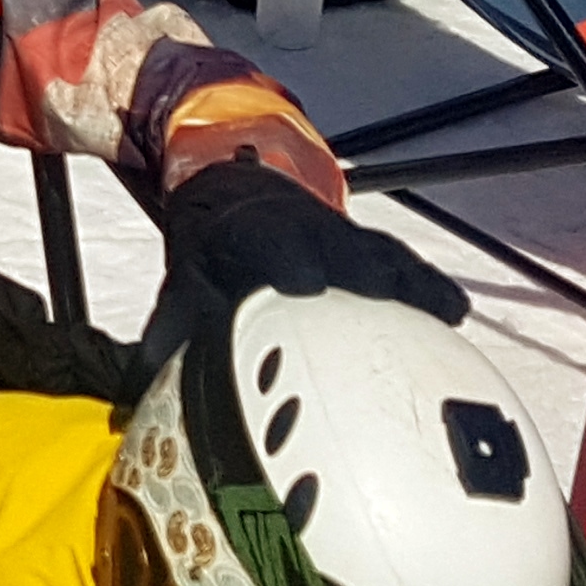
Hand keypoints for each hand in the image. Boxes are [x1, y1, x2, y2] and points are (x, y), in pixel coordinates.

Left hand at [140, 158, 467, 372]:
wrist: (239, 184)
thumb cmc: (212, 246)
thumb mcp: (184, 283)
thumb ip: (164, 338)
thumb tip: (131, 401)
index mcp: (262, 244)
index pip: (279, 253)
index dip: (293, 266)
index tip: (307, 285)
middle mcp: (312, 238)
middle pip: (345, 257)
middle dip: (366, 281)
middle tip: (393, 311)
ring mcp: (346, 240)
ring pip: (384, 260)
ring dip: (410, 286)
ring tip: (442, 315)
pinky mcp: (371, 247)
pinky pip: (405, 265)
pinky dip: (429, 286)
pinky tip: (454, 312)